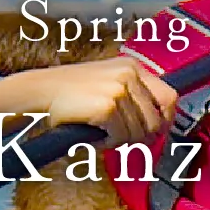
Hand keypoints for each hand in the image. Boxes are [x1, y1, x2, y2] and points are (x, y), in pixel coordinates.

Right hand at [2, 54, 172, 146]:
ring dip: (118, 140)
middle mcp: (129, 74)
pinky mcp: (108, 107)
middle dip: (140, 136)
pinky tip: (91, 134)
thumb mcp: (106, 84)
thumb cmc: (69, 94)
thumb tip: (158, 126)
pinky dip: (106, 143)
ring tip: (98, 132)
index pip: (169, 97)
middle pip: (155, 120)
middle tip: (119, 138)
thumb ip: (133, 98)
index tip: (159, 133)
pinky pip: (120, 137)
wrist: (39, 93)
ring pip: (137, 133)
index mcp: (131, 67)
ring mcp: (119, 89)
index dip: (167, 120)